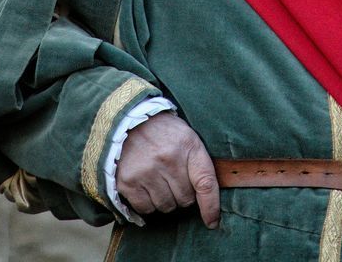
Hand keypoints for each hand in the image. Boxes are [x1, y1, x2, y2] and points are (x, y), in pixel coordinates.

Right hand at [115, 111, 219, 228]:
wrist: (128, 120)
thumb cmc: (163, 132)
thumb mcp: (187, 137)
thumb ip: (198, 163)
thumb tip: (207, 200)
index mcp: (188, 145)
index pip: (205, 182)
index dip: (211, 206)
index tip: (212, 221)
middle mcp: (168, 159)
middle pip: (185, 200)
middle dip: (182, 195)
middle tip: (173, 179)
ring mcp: (147, 171)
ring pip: (165, 206)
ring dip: (164, 199)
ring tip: (158, 179)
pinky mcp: (128, 181)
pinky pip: (146, 209)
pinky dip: (147, 203)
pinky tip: (145, 185)